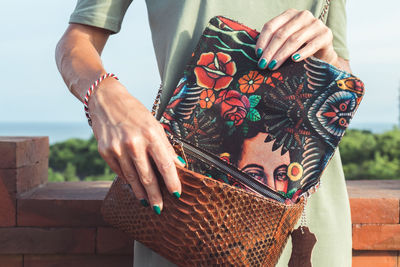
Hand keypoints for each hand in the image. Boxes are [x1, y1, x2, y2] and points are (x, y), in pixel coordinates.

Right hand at [88, 77, 184, 213]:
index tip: (176, 194)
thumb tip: (178, 165)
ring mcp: (118, 148)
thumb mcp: (154, 125)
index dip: (172, 182)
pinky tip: (133, 186)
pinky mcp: (105, 152)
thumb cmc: (135, 112)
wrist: (106, 100)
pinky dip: (128, 180)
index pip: (165, 165)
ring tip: (147, 202)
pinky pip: (119, 172)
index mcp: (151, 134)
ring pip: (132, 178)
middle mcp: (134, 142)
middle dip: (155, 195)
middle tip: (160, 208)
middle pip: (148, 177)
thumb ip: (166, 147)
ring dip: (140, 193)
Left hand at [255, 9, 338, 69]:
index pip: (271, 26)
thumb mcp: (284, 42)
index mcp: (289, 15)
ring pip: (294, 40)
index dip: (262, 41)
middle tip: (263, 65)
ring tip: (273, 66)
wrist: (322, 55)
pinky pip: (312, 45)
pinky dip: (302, 53)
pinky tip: (294, 60)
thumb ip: (273, 43)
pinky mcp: (326, 34)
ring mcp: (315, 24)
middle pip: (281, 34)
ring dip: (282, 55)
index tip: (257, 54)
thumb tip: (258, 54)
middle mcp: (303, 16)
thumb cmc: (299, 48)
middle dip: (270, 51)